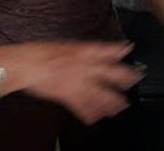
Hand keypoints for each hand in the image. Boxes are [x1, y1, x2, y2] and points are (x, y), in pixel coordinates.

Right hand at [20, 40, 140, 123]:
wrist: (27, 63)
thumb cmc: (39, 52)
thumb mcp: (61, 45)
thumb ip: (77, 51)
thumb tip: (84, 52)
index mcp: (82, 50)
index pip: (106, 49)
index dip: (120, 49)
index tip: (129, 47)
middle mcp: (85, 66)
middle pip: (111, 73)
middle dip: (126, 77)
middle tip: (136, 79)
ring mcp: (79, 82)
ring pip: (102, 94)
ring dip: (113, 101)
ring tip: (122, 106)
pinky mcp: (70, 95)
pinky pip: (84, 107)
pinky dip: (90, 114)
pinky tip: (95, 118)